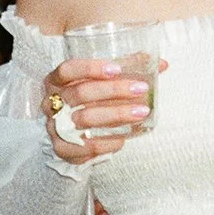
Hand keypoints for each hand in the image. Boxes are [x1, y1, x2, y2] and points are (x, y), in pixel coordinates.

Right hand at [41, 56, 166, 164]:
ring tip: (141, 112)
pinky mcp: (62, 149)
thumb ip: (129, 70)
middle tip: (141, 89)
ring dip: (116, 115)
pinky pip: (86, 147)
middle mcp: (51, 103)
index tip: (117, 69)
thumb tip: (162, 64)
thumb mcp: (103, 82)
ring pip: (85, 119)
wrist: (72, 135)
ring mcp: (54, 127)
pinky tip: (123, 137)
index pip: (68, 70)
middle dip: (114, 91)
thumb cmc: (90, 101)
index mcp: (57, 81)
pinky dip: (107, 141)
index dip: (90, 68)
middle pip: (80, 93)